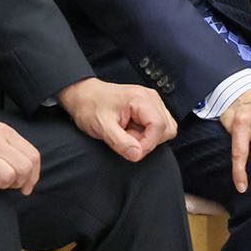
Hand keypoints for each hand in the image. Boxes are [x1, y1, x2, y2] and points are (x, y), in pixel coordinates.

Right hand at [0, 103, 41, 194]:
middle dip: (18, 183)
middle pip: (23, 169)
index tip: (27, 185)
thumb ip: (8, 146)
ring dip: (0, 185)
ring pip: (7, 177)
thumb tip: (27, 168)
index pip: (32, 156)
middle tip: (6, 185)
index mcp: (2, 131)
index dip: (33, 176)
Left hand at [59, 77, 177, 162]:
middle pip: (167, 128)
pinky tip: (131, 130)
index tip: (132, 151)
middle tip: (127, 138)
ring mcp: (152, 103)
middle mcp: (151, 98)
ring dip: (148, 138)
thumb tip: (137, 154)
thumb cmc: (90, 106)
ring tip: (127, 133)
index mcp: (141, 99)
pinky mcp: (150, 108)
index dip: (148, 143)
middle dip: (148, 140)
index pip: (159, 126)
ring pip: (165, 129)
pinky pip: (158, 127)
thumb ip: (120, 142)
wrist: (84, 96)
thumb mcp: (102, 127)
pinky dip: (146, 134)